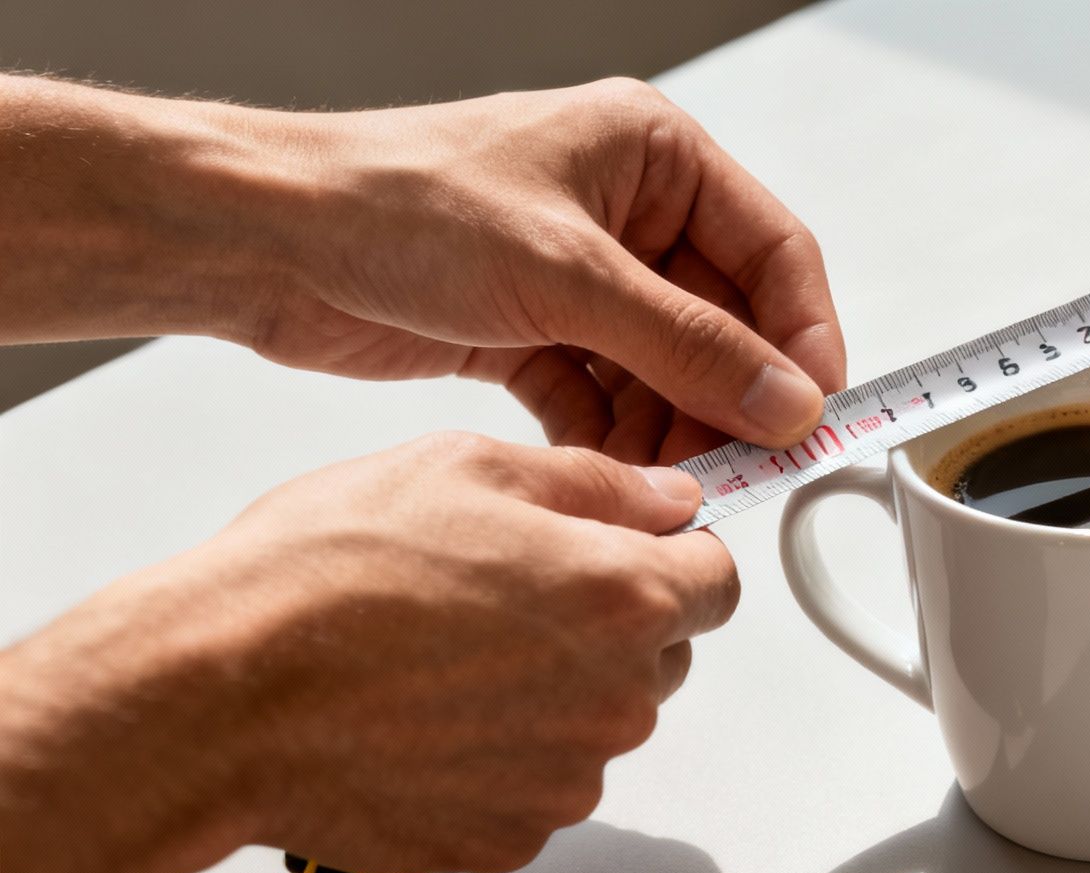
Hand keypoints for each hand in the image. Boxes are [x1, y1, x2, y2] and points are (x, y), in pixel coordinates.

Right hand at [2, 433, 733, 872]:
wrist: (219, 698)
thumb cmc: (323, 578)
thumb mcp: (466, 468)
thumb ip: (596, 484)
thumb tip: (668, 501)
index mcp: (622, 598)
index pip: (718, 582)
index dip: (672, 558)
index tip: (625, 551)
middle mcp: (615, 701)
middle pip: (658, 656)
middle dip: (605, 625)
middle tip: (500, 597)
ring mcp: (565, 781)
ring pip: (592, 725)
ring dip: (548, 695)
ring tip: (441, 657)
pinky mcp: (508, 839)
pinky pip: (533, 788)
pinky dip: (497, 759)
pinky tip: (422, 719)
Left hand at [250, 78, 846, 461]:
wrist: (265, 241)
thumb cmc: (394, 203)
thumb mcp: (567, 277)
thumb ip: (689, 346)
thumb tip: (785, 399)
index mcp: (652, 156)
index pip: (773, 252)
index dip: (803, 337)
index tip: (810, 414)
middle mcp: (627, 213)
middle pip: (724, 323)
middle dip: (730, 400)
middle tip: (742, 468)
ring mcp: (581, 277)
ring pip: (667, 371)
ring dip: (671, 431)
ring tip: (670, 487)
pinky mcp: (536, 332)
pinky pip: (606, 397)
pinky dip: (611, 441)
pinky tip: (608, 477)